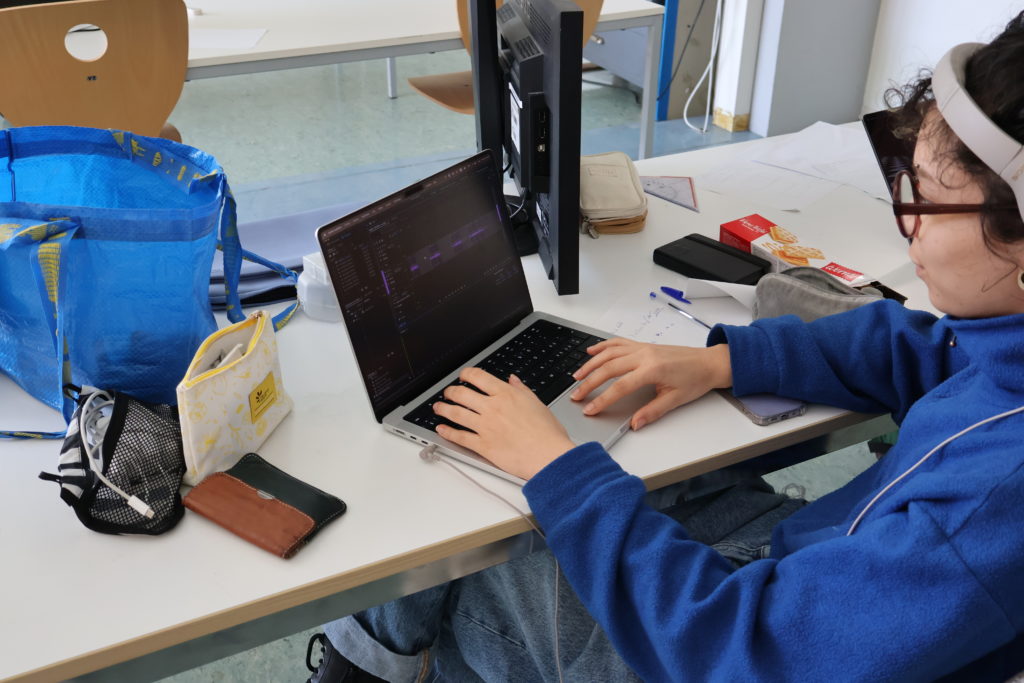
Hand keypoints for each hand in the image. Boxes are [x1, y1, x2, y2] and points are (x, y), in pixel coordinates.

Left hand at [433, 367, 576, 479]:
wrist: (549, 457)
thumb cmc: (548, 434)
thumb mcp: (538, 404)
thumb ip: (522, 390)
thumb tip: (513, 380)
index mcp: (506, 395)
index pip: (478, 377)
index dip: (466, 374)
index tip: (463, 376)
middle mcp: (492, 408)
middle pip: (462, 394)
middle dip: (450, 392)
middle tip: (448, 393)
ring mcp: (485, 427)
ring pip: (456, 413)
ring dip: (443, 409)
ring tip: (438, 408)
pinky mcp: (483, 446)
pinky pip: (459, 436)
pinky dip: (447, 432)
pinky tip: (442, 429)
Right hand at [570, 339, 731, 429]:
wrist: (709, 362)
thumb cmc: (695, 379)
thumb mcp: (675, 400)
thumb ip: (652, 411)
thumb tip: (634, 423)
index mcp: (652, 369)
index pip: (620, 386)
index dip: (602, 399)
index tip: (590, 409)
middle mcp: (644, 355)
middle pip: (608, 368)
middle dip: (589, 382)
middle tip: (576, 395)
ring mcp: (642, 348)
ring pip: (609, 353)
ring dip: (591, 364)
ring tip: (577, 376)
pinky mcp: (643, 345)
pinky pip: (618, 343)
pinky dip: (603, 346)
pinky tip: (591, 351)